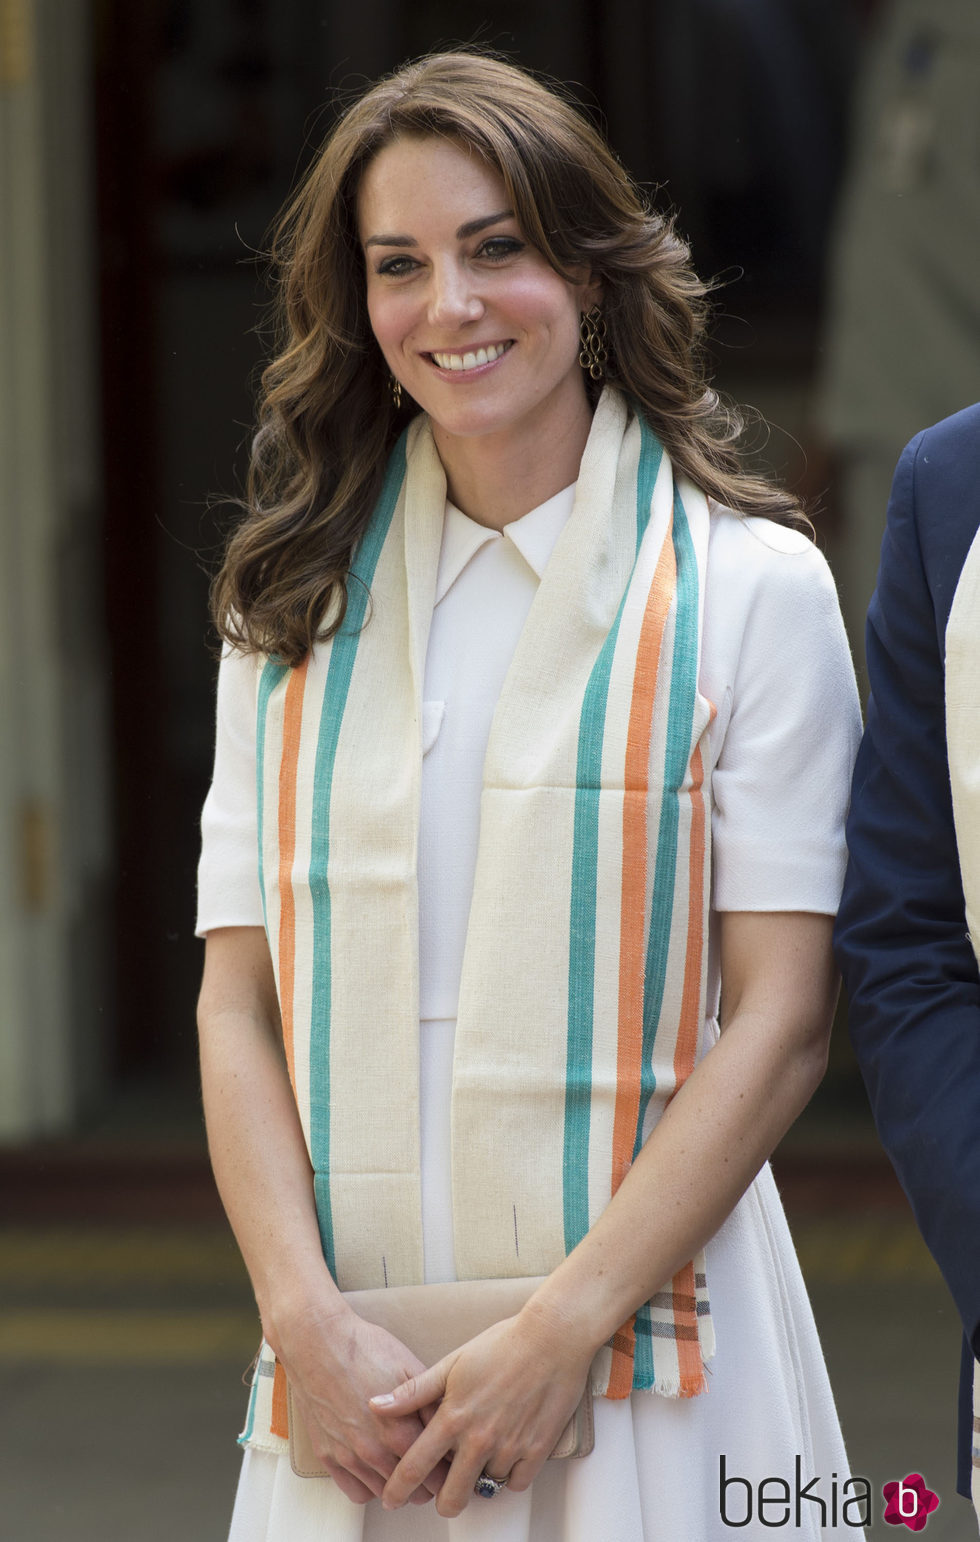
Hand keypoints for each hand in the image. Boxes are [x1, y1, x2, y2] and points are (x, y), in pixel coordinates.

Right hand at [274, 1301, 449, 1505]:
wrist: (317, 1342)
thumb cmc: (364, 1348)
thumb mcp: (409, 1367)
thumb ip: (430, 1402)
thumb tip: (451, 1424)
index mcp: (398, 1430)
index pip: (435, 1472)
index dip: (448, 1471)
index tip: (450, 1464)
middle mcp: (373, 1451)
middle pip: (413, 1490)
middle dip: (428, 1482)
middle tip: (432, 1467)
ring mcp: (348, 1456)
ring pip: (385, 1494)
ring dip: (399, 1487)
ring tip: (406, 1468)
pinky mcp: (327, 1456)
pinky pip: (355, 1492)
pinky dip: (369, 1487)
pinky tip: (376, 1470)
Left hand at [371, 1306, 594, 1516]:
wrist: (551, 1338)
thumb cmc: (501, 1345)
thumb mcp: (452, 1363)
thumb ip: (414, 1391)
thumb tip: (376, 1405)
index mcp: (453, 1418)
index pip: (415, 1466)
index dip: (398, 1488)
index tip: (391, 1499)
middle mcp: (479, 1440)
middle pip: (452, 1497)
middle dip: (442, 1500)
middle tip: (442, 1491)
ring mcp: (509, 1448)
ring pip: (486, 1487)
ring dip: (480, 1477)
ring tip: (481, 1455)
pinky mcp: (537, 1451)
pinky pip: (517, 1483)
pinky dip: (510, 1474)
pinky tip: (506, 1453)